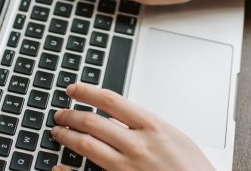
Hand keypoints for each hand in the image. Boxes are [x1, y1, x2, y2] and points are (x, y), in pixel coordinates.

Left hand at [51, 83, 214, 170]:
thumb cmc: (192, 168)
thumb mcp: (175, 136)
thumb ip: (146, 123)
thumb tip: (119, 113)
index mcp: (152, 127)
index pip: (110, 100)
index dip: (86, 92)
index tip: (72, 89)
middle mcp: (137, 145)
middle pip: (92, 122)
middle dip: (70, 115)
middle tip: (60, 114)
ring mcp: (127, 167)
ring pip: (86, 145)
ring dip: (66, 136)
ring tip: (58, 132)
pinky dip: (68, 170)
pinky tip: (58, 165)